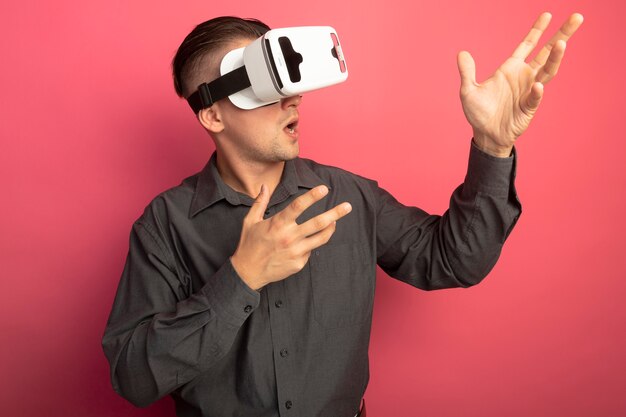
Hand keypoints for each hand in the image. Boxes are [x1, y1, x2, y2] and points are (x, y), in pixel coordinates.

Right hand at [231, 184, 351, 289]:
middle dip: (335, 213)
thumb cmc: (249, 244)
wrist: (247, 272)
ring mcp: (295, 251)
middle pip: (318, 223)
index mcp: (278, 223)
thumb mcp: (250, 221)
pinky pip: (310, 251)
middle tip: (348, 206)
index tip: (324, 189)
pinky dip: (310, 244)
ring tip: (336, 221)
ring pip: (320, 238)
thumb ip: (260, 202)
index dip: (312, 196)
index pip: (298, 206)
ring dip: (331, 228)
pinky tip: (305, 242)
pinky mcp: (299, 263)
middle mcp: (289, 237)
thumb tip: (264, 186)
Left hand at [457, 12, 583, 156]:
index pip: (527, 45)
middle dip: (561, 35)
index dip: (537, 30)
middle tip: (576, 17)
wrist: (485, 135)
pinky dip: (536, 93)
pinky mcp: (529, 108)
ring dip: (555, 58)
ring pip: (547, 71)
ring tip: (562, 43)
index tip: (547, 14)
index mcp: (510, 69)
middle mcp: (524, 77)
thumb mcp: (468, 91)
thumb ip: (467, 72)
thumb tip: (461, 53)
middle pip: (547, 52)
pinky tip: (537, 87)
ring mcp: (529, 91)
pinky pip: (534, 98)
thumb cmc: (479, 113)